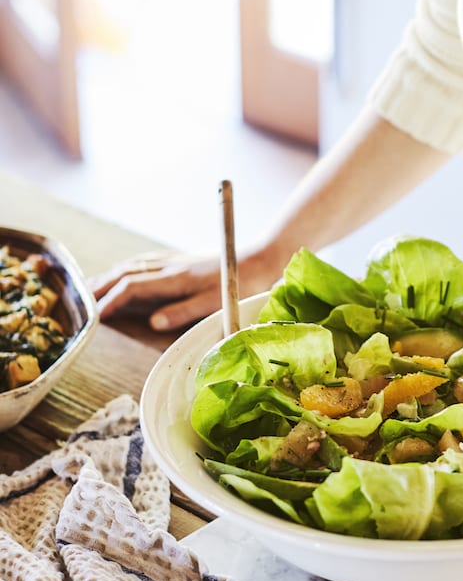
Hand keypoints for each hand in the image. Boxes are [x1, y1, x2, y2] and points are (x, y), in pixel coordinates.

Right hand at [91, 247, 282, 331]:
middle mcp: (172, 267)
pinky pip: (147, 261)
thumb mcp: (216, 303)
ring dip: (111, 275)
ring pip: (135, 265)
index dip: (112, 301)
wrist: (263, 258)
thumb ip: (184, 312)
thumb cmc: (242, 283)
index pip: (133, 288)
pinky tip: (126, 271)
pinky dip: (129, 267)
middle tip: (81, 301)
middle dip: (102, 286)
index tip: (96, 316)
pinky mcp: (184, 260)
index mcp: (177, 279)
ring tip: (93, 286)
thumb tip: (153, 323)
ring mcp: (177, 261)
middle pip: (127, 273)